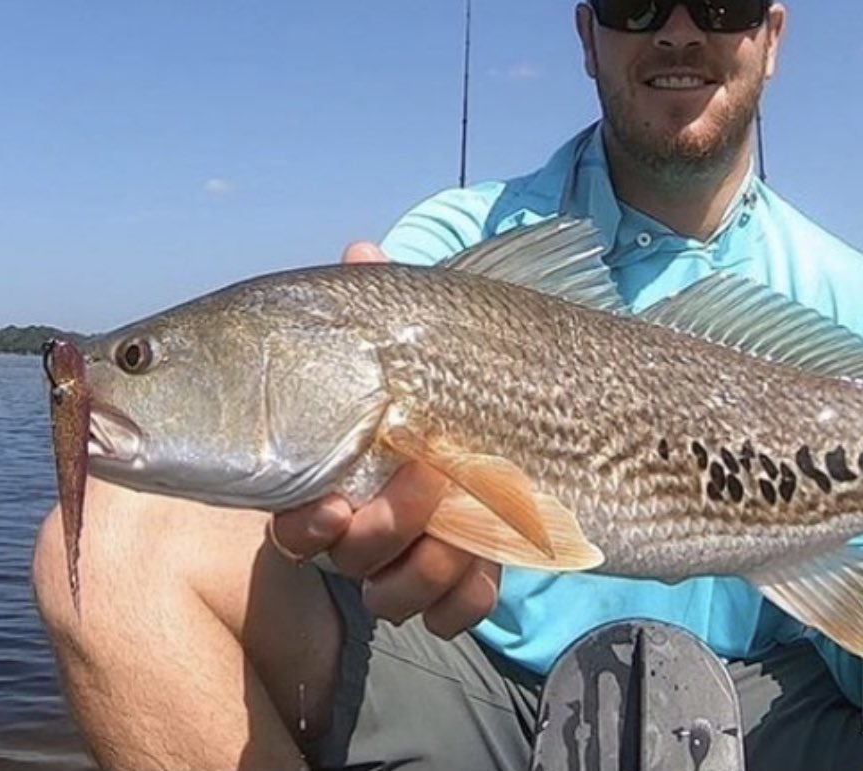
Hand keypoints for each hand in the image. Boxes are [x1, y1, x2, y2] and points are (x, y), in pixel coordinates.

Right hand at [266, 240, 500, 637]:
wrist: (568, 407)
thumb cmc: (478, 362)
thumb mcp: (432, 329)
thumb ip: (388, 302)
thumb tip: (361, 250)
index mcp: (345, 463)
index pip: (294, 514)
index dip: (303, 522)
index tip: (331, 500)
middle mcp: (370, 515)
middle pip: (344, 556)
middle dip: (379, 530)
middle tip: (424, 478)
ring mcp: (417, 550)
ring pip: (392, 594)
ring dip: (426, 566)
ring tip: (467, 525)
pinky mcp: (469, 575)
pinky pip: (453, 613)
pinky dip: (469, 595)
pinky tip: (492, 564)